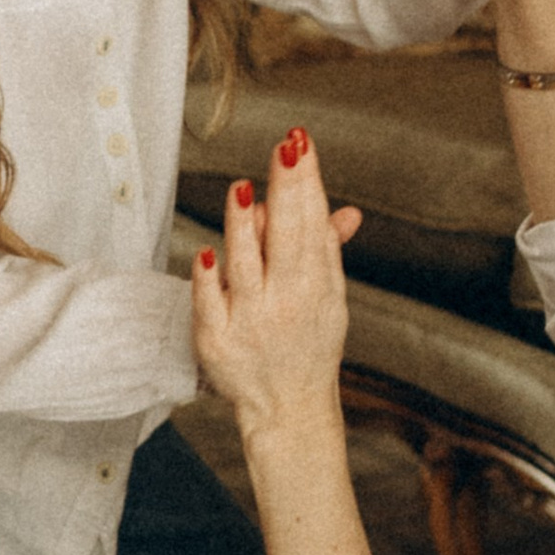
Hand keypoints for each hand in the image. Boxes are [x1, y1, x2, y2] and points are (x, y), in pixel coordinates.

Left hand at [191, 128, 361, 439]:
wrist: (289, 409)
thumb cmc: (307, 345)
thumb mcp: (328, 299)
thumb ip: (326, 251)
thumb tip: (346, 211)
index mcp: (316, 287)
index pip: (312, 224)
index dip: (306, 183)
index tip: (300, 144)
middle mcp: (286, 302)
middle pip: (287, 238)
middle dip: (287, 191)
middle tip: (286, 149)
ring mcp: (250, 322)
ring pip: (245, 266)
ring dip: (244, 227)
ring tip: (242, 189)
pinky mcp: (217, 341)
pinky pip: (209, 305)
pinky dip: (208, 280)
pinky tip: (207, 252)